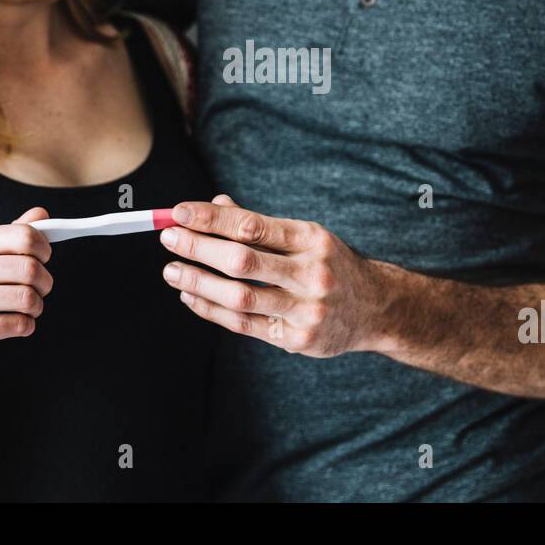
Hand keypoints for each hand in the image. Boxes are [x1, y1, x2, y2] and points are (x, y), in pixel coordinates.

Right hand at [0, 207, 53, 375]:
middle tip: (41, 287)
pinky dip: (27, 325)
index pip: (23, 236)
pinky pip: (17, 324)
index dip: (43, 248)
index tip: (44, 258)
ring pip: (26, 298)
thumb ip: (13, 234)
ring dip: (37, 305)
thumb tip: (42, 213)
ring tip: (30, 306)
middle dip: (45, 281)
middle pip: (28, 268)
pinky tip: (19, 323)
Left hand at [159, 195, 391, 356]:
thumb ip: (260, 224)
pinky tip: (191, 296)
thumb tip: (215, 205)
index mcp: (312, 239)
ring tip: (172, 271)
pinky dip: (212, 309)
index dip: (211, 218)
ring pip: (240, 296)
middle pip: (242, 260)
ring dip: (199, 283)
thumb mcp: (305, 237)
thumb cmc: (330, 264)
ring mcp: (306, 309)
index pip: (253, 225)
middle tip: (168, 239)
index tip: (179, 213)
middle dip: (199, 248)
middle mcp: (312, 273)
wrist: (376, 309)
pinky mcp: (298, 340)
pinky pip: (244, 324)